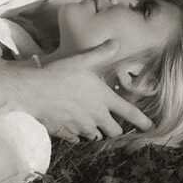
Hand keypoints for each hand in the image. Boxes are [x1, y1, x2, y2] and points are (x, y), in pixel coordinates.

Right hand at [20, 41, 152, 141]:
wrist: (32, 91)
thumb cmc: (58, 73)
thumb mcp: (82, 60)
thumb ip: (101, 53)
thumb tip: (116, 43)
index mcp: (104, 99)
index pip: (130, 113)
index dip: (142, 121)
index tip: (149, 126)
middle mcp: (96, 117)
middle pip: (114, 131)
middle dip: (115, 128)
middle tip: (110, 121)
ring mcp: (81, 128)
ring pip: (96, 137)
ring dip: (96, 131)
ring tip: (90, 122)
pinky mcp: (67, 134)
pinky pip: (78, 139)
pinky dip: (78, 134)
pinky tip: (72, 125)